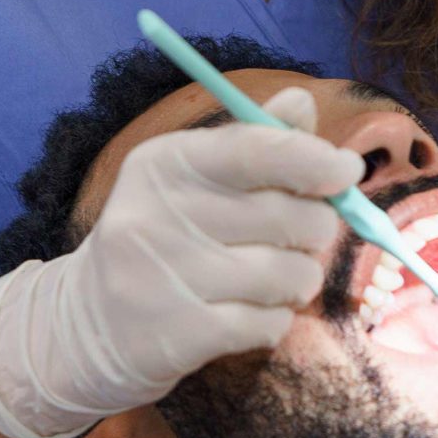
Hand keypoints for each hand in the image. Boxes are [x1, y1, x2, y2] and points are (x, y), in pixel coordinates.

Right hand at [0, 88, 363, 437]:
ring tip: (274, 281)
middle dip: (316, 230)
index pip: (257, 150)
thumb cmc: (165, 239)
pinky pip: (271, 324)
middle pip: (292, 215)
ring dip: (299, 281)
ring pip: (290, 274)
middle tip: (301, 239)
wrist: (90, 326)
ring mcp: (164, 278)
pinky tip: (248, 315)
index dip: (316, 159)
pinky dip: (275, 321)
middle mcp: (157, 215)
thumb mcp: (195, 181)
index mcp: (165, 163)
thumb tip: (302, 101)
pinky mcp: (176, 336)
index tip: (347, 171)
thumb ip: (254, 142)